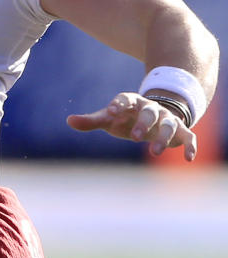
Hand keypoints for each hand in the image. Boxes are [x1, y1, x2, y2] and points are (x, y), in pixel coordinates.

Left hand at [66, 92, 197, 160]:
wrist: (154, 115)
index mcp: (131, 101)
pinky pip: (188, 136)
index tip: (110, 111)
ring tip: (153, 152)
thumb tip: (69, 121)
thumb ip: (91, 120)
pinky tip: (188, 158)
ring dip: (163, 136)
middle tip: (135, 138)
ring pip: (169, 124)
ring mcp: (167, 118)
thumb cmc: (125, 118)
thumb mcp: (109, 118)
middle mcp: (150, 108)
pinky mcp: (180, 130)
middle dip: (143, 123)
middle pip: (149, 112)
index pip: (124, 99)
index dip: (118, 104)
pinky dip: (189, 145)